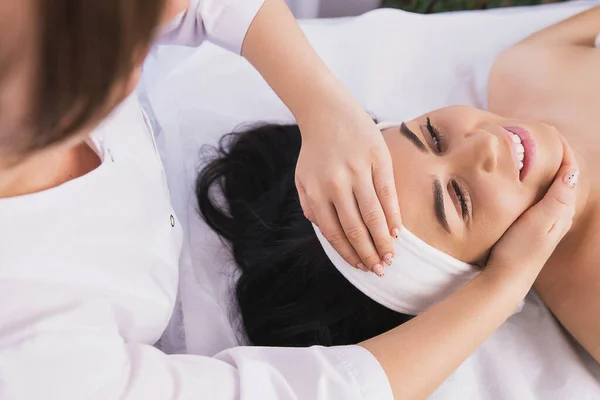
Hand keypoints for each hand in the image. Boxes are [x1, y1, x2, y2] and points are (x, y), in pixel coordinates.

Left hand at [295, 107, 401, 275]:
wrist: (327, 113)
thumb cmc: (316, 151)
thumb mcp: (302, 180)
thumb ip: (310, 207)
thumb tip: (328, 233)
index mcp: (317, 192)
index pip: (335, 232)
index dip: (349, 253)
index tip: (360, 266)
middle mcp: (337, 184)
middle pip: (356, 228)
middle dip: (369, 253)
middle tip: (380, 269)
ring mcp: (359, 171)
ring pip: (374, 215)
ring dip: (383, 241)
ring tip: (390, 256)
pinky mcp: (378, 160)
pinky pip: (388, 194)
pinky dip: (393, 216)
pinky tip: (396, 232)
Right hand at [487, 136, 578, 274]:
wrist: (508, 277)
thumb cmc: (521, 249)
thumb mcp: (539, 220)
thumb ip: (557, 197)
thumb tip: (572, 171)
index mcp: (562, 209)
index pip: (569, 172)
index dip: (563, 151)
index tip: (549, 134)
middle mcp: (559, 214)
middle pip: (564, 177)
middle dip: (556, 156)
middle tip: (540, 139)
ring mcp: (547, 221)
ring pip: (553, 187)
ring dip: (547, 170)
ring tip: (532, 154)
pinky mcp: (535, 226)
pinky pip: (543, 196)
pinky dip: (538, 183)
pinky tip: (525, 183)